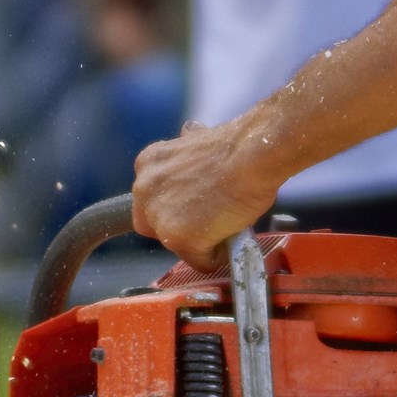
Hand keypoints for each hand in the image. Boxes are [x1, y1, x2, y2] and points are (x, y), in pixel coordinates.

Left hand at [131, 118, 283, 268]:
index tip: (194, 204)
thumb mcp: (197, 139)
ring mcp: (159, 218)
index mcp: (148, 163)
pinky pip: (198, 261)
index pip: (150, 198)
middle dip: (177, 226)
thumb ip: (186, 155)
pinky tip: (232, 239)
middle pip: (153, 225)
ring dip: (197, 242)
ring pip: (174, 245)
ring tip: (224, 229)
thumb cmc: (236, 145)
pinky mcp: (179, 239)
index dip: (174, 205)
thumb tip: (190, 136)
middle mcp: (144, 191)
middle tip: (205, 221)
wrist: (251, 155)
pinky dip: (216, 257)